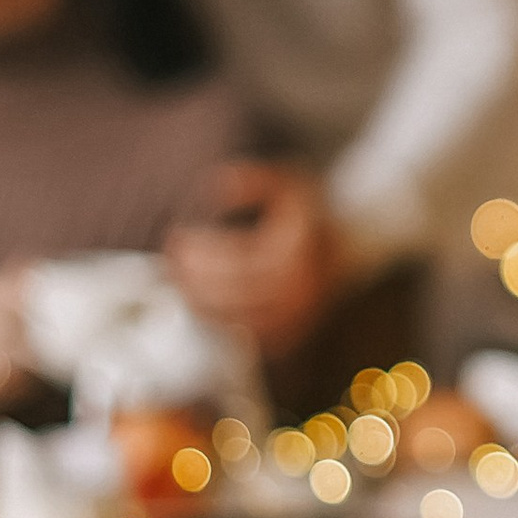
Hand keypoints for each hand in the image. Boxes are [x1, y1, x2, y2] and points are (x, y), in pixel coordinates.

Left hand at [163, 160, 340, 354]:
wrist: (348, 245)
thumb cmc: (307, 211)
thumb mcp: (288, 180)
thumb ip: (255, 178)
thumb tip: (215, 187)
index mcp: (302, 254)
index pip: (240, 260)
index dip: (203, 252)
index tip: (176, 238)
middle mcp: (305, 291)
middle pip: (235, 295)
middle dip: (195, 281)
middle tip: (170, 265)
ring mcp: (301, 318)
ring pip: (240, 322)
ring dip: (202, 305)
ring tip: (179, 284)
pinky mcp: (294, 335)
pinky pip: (250, 339)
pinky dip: (223, 323)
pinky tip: (201, 304)